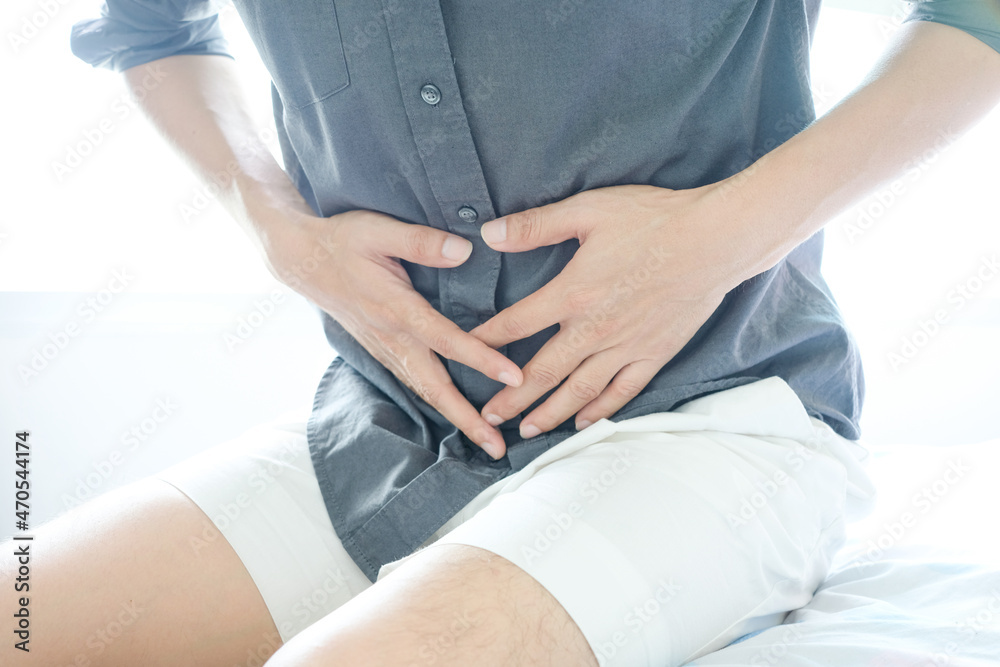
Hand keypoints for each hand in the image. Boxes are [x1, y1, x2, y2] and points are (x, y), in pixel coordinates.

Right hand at [258, 208, 522, 458]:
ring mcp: (385, 348)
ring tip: (485, 440)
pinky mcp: (381, 350)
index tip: (514, 378)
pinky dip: (436, 402)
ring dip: (455, 417)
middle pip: (435, 387)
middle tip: (497, 448)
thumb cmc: (342, 240)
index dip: (482, 359)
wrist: (301, 259)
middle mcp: (392, 338)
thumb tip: (464, 250)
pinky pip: (413, 382)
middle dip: (468, 419)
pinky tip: (455, 412)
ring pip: (424, 390)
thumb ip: (422, 242)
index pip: (447, 341)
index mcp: (397, 309)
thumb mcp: (379, 230)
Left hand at [471, 184, 752, 438]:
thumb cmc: (653, 220)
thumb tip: (489, 234)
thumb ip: (537, 225)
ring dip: (549, 412)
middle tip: (488, 416)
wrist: (715, 240)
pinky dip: (600, 411)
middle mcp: (595, 329)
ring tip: (527, 429)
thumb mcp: (589, 210)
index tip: (464, 355)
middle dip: (511, 397)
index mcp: (573, 293)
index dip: (486, 341)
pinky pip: (622, 392)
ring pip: (579, 390)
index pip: (516, 324)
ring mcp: (625, 346)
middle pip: (542, 371)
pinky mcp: (654, 354)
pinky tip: (582, 423)